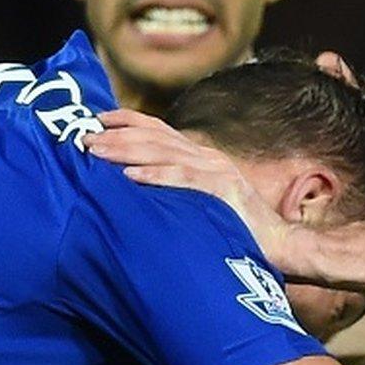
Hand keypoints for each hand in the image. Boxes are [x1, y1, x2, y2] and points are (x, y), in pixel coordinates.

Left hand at [86, 111, 295, 265]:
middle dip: (115, 135)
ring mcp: (217, 172)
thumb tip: (136, 189)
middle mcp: (207, 158)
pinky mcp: (223, 192)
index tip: (95, 120)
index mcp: (201, 157)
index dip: (126, 120)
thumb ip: (177, 190)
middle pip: (155, 137)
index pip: (159, 129)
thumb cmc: (238, 229)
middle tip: (83, 138)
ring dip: (126, 151)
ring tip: (96, 152)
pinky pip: (184, 180)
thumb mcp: (202, 202)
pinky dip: (156, 176)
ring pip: (164, 153)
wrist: (281, 244)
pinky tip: (130, 177)